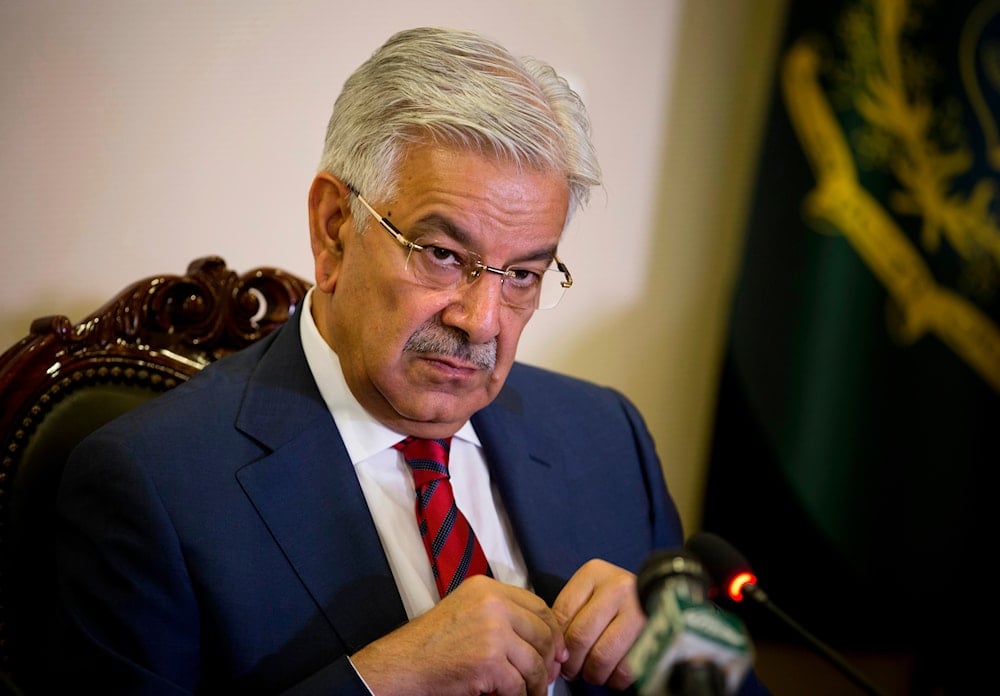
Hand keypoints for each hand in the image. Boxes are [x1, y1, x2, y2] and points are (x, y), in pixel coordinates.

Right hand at [351, 575, 567, 695]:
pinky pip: (519, 685)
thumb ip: (499, 613)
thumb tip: (541, 636)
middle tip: (551, 676)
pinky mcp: (490, 661)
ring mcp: (492, 632)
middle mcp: (493, 604)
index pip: (537, 605)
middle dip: (550, 660)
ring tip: (534, 693)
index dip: (552, 630)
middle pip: (542, 633)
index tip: (556, 649)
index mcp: (487, 588)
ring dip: (538, 684)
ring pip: (535, 662)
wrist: (403, 665)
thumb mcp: (467, 611)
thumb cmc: (431, 644)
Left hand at [551, 559, 644, 689]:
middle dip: (572, 663)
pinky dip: (615, 679)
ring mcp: (638, 609)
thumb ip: (570, 614)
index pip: (561, 614)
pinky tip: (613, 673)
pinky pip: (626, 668)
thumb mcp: (591, 593)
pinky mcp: (655, 634)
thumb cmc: (617, 599)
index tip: (558, 655)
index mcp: (594, 573)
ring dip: (592, 674)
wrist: (661, 594)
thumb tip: (556, 652)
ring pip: (601, 656)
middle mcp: (617, 587)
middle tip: (573, 671)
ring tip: (592, 673)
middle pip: (580, 636)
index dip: (556, 642)